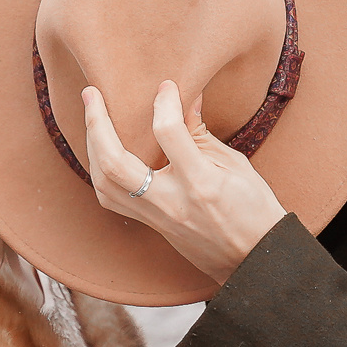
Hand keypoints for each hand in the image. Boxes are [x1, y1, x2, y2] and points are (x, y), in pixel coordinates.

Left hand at [80, 81, 288, 284]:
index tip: (166, 86)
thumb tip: (184, 97)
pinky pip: (112, 200)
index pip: (169, 132)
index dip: (164, 102)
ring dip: (92, 148)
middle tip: (91, 94)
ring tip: (93, 119)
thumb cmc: (253, 209)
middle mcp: (171, 203)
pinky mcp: (152, 226)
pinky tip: (102, 153)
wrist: (254, 260)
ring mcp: (157, 218)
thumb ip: (201, 133)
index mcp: (201, 183)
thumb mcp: (235, 165)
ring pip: (104, 184)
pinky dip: (101, 172)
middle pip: (115, 163)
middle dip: (97, 124)